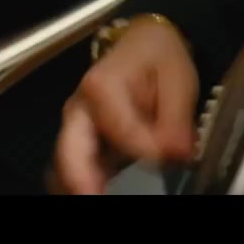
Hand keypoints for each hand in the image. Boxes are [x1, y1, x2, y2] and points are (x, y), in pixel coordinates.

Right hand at [51, 20, 197, 194]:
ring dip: (81, 184)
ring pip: (66, 165)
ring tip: (103, 195)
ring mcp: (74, 129)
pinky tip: (106, 192)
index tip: (171, 156)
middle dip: (82, 181)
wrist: (145, 47)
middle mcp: (78, 110)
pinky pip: (74, 170)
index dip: (145, 148)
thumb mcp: (178, 79)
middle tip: (97, 196)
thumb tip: (177, 154)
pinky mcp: (81, 145)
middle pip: (70, 153)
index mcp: (100, 86)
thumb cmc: (159, 59)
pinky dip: (86, 184)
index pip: (120, 129)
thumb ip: (176, 118)